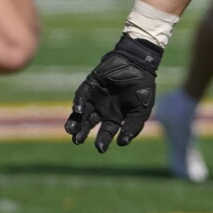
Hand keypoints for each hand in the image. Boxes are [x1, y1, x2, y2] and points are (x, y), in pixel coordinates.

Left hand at [65, 36, 163, 151]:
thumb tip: (122, 143)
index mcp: (116, 117)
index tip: (100, 148)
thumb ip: (132, 126)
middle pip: (89, 124)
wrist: (138, 63)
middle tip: (77, 141)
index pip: (106, 132)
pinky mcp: (90, 85)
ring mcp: (95, 97)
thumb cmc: (142, 87)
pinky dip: (78, 103)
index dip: (103, 140)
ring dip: (75, 121)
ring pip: (81, 112)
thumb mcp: (141, 110)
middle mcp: (103, 109)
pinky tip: (78, 110)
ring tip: (70, 131)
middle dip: (82, 133)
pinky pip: (81, 95)